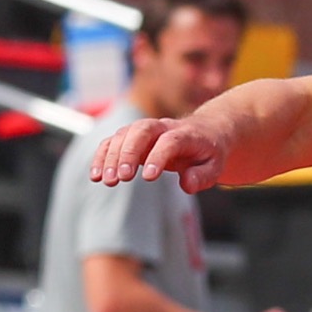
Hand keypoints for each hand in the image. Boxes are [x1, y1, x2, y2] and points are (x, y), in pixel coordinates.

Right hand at [89, 116, 229, 194]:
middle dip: (128, 153)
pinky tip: (96, 175)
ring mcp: (144, 130)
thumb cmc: (209, 152)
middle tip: (121, 178)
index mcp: (186, 134)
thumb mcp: (215, 166)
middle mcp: (162, 127)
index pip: (169, 141)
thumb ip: (203, 176)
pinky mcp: (132, 137)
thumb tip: (186, 184)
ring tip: (107, 180)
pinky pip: (113, 141)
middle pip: (141, 131)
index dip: (157, 157)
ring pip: (123, 135)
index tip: (148, 177)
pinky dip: (102, 156)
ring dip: (111, 157)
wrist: (205, 130)